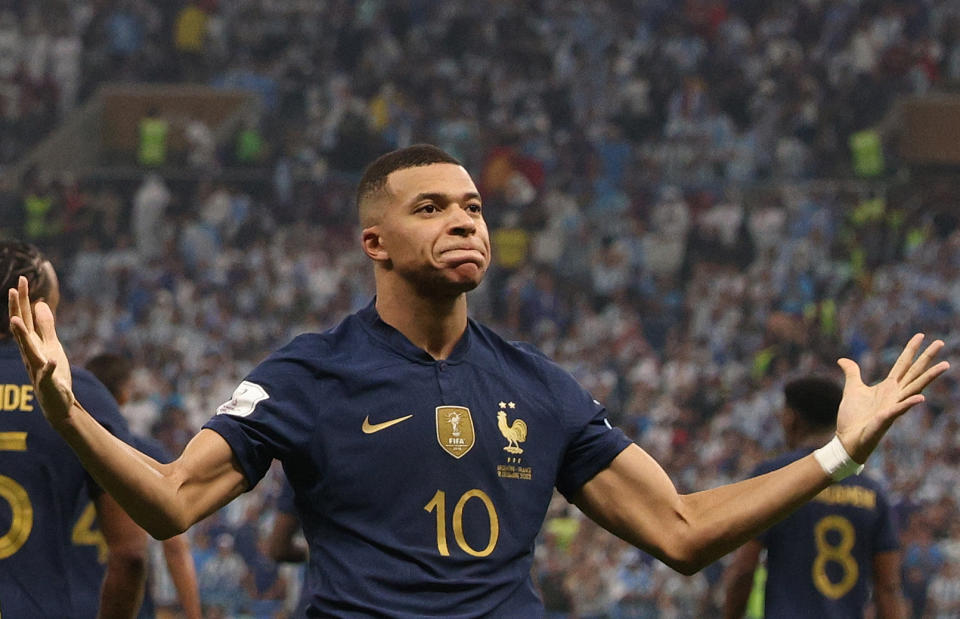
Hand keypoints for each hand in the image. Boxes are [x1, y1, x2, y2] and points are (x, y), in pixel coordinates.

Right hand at [8, 276, 74, 424]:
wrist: (57, 403)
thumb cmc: (53, 373)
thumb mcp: (51, 345)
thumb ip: (45, 326)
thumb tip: (39, 304)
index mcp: (32, 344)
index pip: (25, 319)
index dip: (23, 301)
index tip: (21, 281)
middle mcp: (31, 354)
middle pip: (22, 329)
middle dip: (18, 309)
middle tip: (15, 289)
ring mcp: (38, 368)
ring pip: (28, 350)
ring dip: (22, 335)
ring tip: (17, 320)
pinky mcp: (49, 382)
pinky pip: (48, 374)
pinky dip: (49, 366)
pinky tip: (51, 359)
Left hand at [836, 333, 948, 462]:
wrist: (847, 438)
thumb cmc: (853, 416)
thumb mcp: (851, 389)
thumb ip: (852, 373)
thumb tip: (842, 360)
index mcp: (888, 386)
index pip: (903, 364)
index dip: (911, 350)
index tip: (921, 335)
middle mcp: (895, 394)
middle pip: (914, 372)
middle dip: (927, 358)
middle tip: (941, 342)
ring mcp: (893, 406)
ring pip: (915, 388)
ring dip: (929, 377)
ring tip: (945, 365)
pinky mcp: (886, 418)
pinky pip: (900, 409)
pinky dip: (909, 403)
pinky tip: (921, 397)